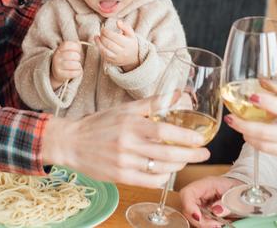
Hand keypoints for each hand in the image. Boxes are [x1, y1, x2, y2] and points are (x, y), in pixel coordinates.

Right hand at [41, 96, 210, 187]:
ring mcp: (124, 163)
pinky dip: (162, 178)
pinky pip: (148, 182)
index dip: (185, 136)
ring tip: (186, 159)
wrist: (72, 143)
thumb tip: (178, 94)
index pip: (164, 132)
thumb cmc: (100, 124)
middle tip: (204, 153)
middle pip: (167, 153)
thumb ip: (153, 103)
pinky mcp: (120, 177)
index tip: (200, 139)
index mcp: (131, 125)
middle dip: (190, 155)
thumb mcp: (125, 108)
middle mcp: (128, 144)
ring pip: (160, 169)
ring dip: (178, 165)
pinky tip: (167, 171)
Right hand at [50, 41, 82, 89]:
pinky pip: (74, 73)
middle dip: (78, 57)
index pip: (68, 44)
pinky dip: (78, 72)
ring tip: (76, 66)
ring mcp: (57, 66)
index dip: (76, 47)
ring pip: (74, 65)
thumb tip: (86, 40)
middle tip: (76, 60)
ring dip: (78, 66)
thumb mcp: (69, 51)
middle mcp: (56, 57)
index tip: (77, 51)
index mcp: (59, 49)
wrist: (58, 72)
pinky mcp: (60, 75)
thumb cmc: (67, 59)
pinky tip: (76, 71)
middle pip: (72, 55)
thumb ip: (76, 46)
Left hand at [96, 20, 138, 70]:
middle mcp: (123, 52)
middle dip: (102, 37)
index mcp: (127, 44)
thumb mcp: (131, 34)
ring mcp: (118, 58)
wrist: (134, 57)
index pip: (115, 37)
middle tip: (100, 33)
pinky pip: (104, 56)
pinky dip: (100, 49)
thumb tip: (118, 22)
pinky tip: (98, 44)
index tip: (103, 29)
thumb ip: (125, 27)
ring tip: (96, 37)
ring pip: (105, 51)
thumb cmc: (131, 42)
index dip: (107, 32)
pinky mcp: (114, 62)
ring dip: (99, 44)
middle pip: (109, 44)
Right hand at [180, 176, 242, 226]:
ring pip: (192, 216)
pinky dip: (207, 224)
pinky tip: (217, 224)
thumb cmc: (239, 190)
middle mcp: (200, 192)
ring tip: (218, 225)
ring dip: (204, 224)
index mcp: (207, 183)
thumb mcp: (237, 194)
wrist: (242, 192)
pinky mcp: (203, 210)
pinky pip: (199, 219)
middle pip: (187, 207)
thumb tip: (216, 211)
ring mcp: (200, 201)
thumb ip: (227, 202)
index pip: (187, 193)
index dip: (189, 206)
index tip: (198, 217)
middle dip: (199, 220)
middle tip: (215, 225)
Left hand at [225, 93, 276, 169]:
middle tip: (232, 119)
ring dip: (248, 137)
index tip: (251, 97)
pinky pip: (270, 153)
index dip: (267, 103)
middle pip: (268, 133)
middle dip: (246, 126)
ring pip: (266, 147)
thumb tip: (261, 81)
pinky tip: (250, 136)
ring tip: (238, 127)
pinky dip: (257, 144)